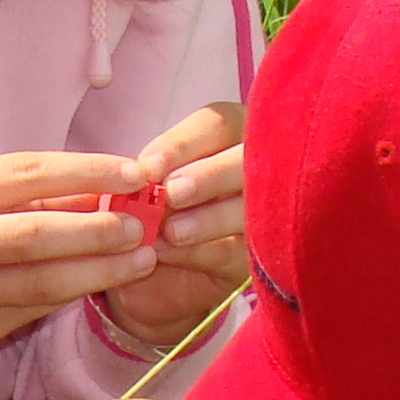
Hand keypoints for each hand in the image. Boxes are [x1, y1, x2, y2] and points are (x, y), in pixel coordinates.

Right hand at [0, 149, 163, 373]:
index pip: (25, 174)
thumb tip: (100, 190)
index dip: (85, 173)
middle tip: (141, 227)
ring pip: (40, 283)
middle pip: (34, 234)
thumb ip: (22, 195)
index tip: (132, 174)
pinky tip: (102, 282)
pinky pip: (33, 310)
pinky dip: (73, 294)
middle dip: (96, 230)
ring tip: (140, 260)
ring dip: (98, 270)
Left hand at [104, 102, 248, 351]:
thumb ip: (144, 176)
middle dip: (208, 176)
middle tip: (172, 193)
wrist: (161, 272)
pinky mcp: (260, 257)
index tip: (149, 168)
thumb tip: (134, 172)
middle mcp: (258, 167)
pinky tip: (171, 252)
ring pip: (248, 207)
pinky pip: (237, 250)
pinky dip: (202, 251)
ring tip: (172, 231)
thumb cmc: (154, 213)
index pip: (215, 127)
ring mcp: (266, 213)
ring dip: (209, 218)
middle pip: (245, 161)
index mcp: (231, 137)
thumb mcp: (146, 188)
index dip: (181, 145)